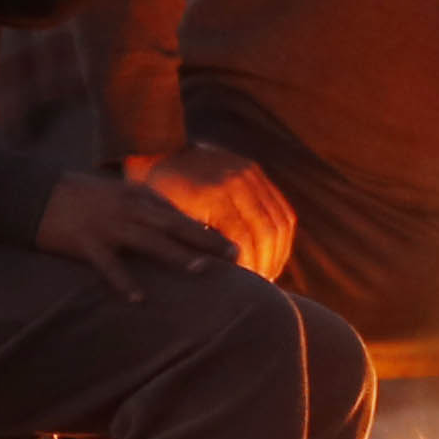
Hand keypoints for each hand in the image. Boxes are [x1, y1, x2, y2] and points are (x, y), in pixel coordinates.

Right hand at [38, 170, 225, 297]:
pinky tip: (139, 299)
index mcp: (133, 196)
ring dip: (176, 254)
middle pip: (173, 225)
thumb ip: (140, 207)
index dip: (204, 230)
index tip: (229, 246)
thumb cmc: (73, 195)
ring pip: (148, 240)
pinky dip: (124, 281)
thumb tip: (168, 224)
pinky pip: (108, 265)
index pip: (177, 214)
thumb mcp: (112, 194)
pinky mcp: (84, 242)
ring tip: (201, 269)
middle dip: (205, 240)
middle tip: (234, 255)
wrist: (29, 192)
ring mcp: (106, 224)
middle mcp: (126, 208)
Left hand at [125, 144, 292, 279]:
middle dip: (267, 264)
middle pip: (268, 232)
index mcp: (212, 194)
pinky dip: (281, 235)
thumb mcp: (167, 221)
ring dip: (279, 252)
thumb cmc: (156, 195)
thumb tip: (223, 278)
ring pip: (281, 222)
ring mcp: (249, 173)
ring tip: (269, 274)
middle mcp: (236, 180)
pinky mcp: (255, 171)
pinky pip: (282, 209)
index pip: (243, 240)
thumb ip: (193, 245)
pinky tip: (273, 254)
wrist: (158, 151)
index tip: (243, 287)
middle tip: (260, 287)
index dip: (247, 268)